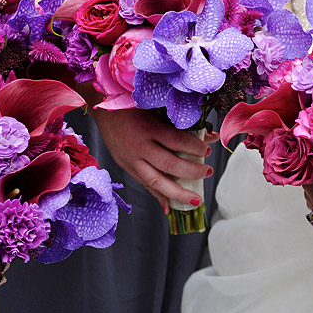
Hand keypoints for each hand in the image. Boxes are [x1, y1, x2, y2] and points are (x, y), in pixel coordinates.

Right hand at [91, 108, 213, 211]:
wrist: (103, 109)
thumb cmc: (134, 105)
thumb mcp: (158, 109)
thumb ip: (182, 124)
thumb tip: (209, 136)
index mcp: (148, 128)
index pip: (176, 141)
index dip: (195, 147)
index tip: (208, 150)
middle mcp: (139, 146)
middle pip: (169, 164)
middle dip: (192, 172)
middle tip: (208, 172)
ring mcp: (131, 159)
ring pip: (156, 181)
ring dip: (178, 193)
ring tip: (196, 200)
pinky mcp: (126, 167)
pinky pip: (144, 185)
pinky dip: (158, 197)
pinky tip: (170, 208)